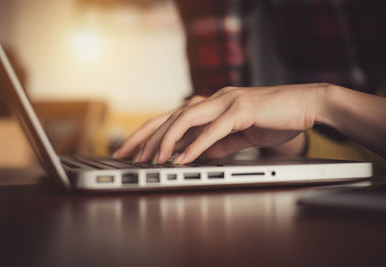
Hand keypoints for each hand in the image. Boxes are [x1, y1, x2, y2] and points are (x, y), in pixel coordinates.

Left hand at [125, 83, 326, 163]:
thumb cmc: (273, 119)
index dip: (148, 134)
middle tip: (123, 155)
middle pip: (168, 116)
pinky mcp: (242, 109)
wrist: (305, 105)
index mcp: (210, 105)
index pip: (170, 118)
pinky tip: (182, 159)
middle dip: (143, 136)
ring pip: (185, 118)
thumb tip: (198, 155)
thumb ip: (218, 144)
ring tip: (151, 160)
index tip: (132, 152)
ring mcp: (226, 101)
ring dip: (166, 141)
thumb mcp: (238, 135)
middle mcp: (213, 99)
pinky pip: (213, 130)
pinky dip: (196, 145)